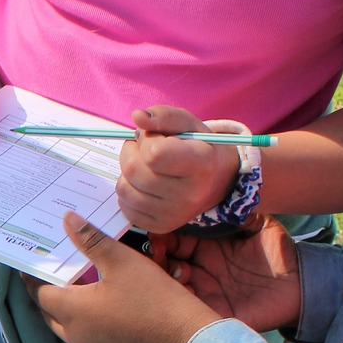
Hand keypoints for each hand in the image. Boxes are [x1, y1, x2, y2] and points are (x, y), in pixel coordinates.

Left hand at [21, 213, 225, 342]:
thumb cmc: (152, 298)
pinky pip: (87, 337)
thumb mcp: (122, 261)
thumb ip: (91, 240)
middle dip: (47, 291)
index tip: (31, 262)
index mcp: (71, 311)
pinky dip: (86, 320)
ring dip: (67, 307)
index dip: (33, 276)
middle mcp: (74, 334)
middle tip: (54, 272)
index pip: (39, 292)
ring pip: (67, 326)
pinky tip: (102, 306)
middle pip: (49, 311)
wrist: (186, 340)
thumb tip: (67, 219)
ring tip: (77, 285)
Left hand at [117, 106, 245, 233]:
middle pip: (134, 171)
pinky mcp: (159, 226)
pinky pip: (125, 206)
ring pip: (124, 189)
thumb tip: (137, 117)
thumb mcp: (188, 124)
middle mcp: (189, 195)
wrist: (217, 182)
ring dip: (127, 172)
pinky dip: (129, 191)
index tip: (155, 137)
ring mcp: (174, 215)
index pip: (154, 154)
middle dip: (131, 153)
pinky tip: (145, 184)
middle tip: (143, 148)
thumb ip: (162, 115)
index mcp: (200, 164)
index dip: (147, 140)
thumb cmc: (199, 147)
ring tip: (145, 166)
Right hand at [151, 219, 303, 333]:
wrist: (301, 285)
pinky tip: (187, 287)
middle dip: (155, 256)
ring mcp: (204, 291)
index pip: (174, 239)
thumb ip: (238, 210)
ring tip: (179, 270)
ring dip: (165, 277)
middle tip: (159, 250)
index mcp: (206, 248)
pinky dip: (179, 298)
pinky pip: (186, 308)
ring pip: (169, 285)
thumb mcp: (260, 223)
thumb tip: (215, 197)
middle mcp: (200, 269)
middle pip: (164, 262)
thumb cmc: (281, 254)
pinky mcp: (213, 311)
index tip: (158, 229)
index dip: (163, 234)